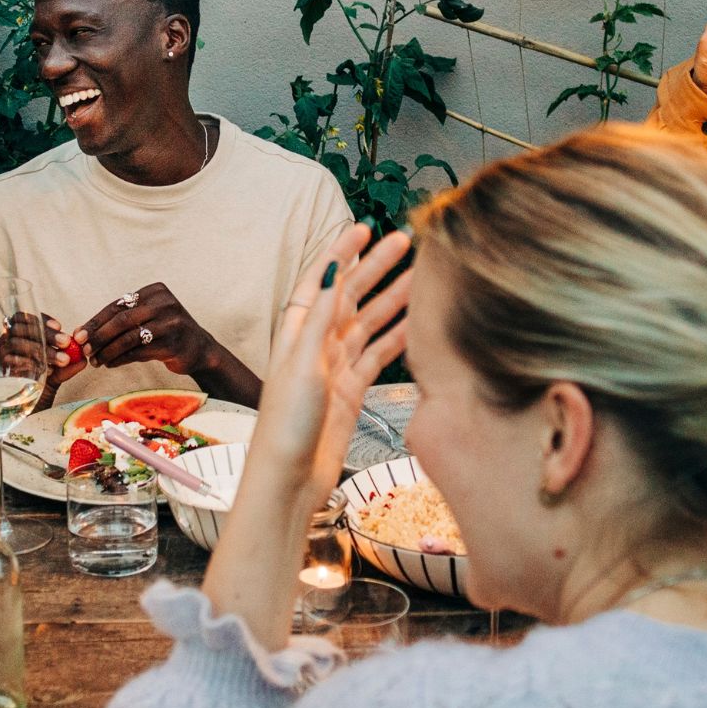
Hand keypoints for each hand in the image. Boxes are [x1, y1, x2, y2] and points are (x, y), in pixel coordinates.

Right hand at [0, 312, 82, 405]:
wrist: (22, 415)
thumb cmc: (37, 389)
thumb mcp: (56, 375)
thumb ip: (68, 366)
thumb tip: (83, 358)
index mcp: (13, 338)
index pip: (22, 318)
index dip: (41, 320)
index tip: (60, 327)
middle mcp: (0, 344)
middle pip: (20, 329)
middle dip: (46, 335)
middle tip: (66, 342)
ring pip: (17, 344)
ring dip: (43, 351)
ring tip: (63, 360)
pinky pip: (11, 362)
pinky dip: (31, 364)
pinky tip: (46, 370)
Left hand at [75, 284, 227, 378]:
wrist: (199, 349)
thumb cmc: (166, 332)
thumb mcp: (147, 318)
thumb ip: (120, 320)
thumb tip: (81, 331)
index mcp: (156, 291)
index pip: (118, 305)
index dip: (96, 321)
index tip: (79, 334)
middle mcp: (165, 304)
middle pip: (122, 320)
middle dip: (99, 336)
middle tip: (84, 349)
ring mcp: (171, 324)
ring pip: (129, 338)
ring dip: (108, 351)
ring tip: (96, 361)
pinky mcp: (173, 344)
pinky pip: (139, 352)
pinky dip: (121, 359)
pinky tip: (111, 364)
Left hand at [253, 224, 412, 502]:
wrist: (290, 478)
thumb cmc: (285, 426)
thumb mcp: (303, 365)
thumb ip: (320, 318)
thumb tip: (334, 271)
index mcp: (297, 333)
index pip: (323, 281)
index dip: (342, 253)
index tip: (363, 229)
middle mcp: (317, 346)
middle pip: (352, 296)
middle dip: (376, 267)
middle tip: (406, 242)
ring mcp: (336, 368)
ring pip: (370, 323)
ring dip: (394, 299)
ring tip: (421, 277)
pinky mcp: (351, 392)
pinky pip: (379, 356)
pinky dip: (398, 338)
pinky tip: (417, 325)